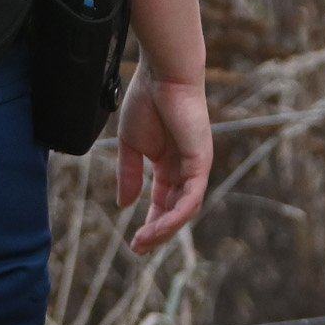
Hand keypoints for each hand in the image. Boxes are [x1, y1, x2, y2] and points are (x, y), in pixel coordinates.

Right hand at [117, 73, 210, 252]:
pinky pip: (191, 197)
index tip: (135, 241)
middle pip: (176, 211)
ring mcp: (196, 166)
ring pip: (185, 209)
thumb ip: (129, 174)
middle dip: (158, 232)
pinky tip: (159, 227)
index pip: (163, 201)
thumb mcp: (131, 145)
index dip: (151, 222)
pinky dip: (176, 215)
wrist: (161, 75)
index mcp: (170, 164)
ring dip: (165, 229)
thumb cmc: (147, 100)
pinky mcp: (201, 161)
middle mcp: (186, 168)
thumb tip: (124, 205)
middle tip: (139, 249)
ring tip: (144, 242)